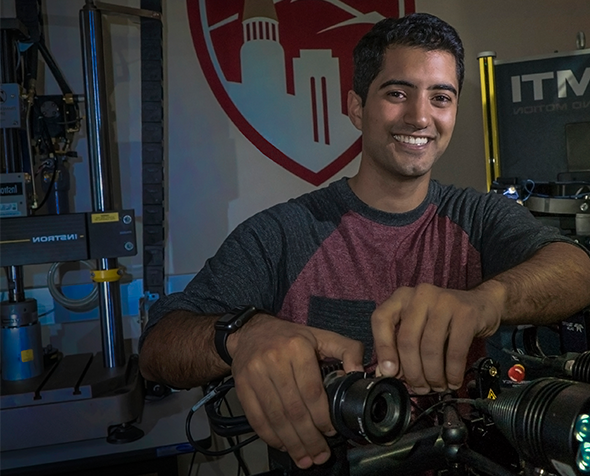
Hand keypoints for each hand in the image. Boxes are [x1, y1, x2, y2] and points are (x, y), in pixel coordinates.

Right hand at [228, 314, 363, 468]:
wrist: (250, 332)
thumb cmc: (290, 337)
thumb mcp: (321, 335)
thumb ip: (346, 349)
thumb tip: (358, 372)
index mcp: (297, 348)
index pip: (311, 390)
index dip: (322, 416)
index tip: (330, 431)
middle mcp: (274, 360)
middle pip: (294, 408)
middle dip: (309, 437)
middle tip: (320, 455)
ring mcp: (254, 374)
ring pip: (275, 417)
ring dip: (292, 443)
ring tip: (305, 458)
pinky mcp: (241, 386)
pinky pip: (256, 417)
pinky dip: (270, 436)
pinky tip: (283, 445)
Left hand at [372, 281, 504, 393]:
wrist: (482, 304)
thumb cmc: (444, 319)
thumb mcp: (419, 326)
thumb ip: (400, 346)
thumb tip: (386, 373)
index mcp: (402, 297)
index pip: (381, 319)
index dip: (382, 347)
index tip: (388, 372)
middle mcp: (420, 295)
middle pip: (407, 339)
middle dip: (412, 371)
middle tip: (419, 387)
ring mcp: (443, 301)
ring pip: (430, 348)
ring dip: (433, 375)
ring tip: (437, 386)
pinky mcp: (465, 313)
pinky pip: (455, 350)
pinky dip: (452, 371)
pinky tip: (452, 380)